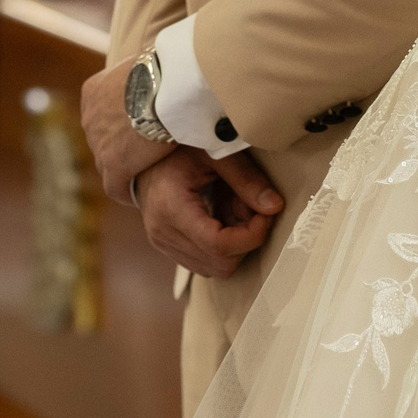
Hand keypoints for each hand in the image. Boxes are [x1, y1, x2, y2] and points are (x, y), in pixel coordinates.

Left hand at [81, 59, 174, 204]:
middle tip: (144, 153)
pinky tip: (140, 195)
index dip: (119, 125)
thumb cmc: (166, 69)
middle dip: (120, 146)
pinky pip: (116, 187)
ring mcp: (99, 143)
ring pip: (108, 163)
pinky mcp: (114, 165)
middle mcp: (90, 117)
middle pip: (103, 139)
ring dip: (125, 168)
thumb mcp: (146, 66)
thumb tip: (161, 78)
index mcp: (94, 91)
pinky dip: (127, 191)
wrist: (167, 83)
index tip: (136, 131)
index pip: (102, 114)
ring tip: (145, 174)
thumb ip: (144, 78)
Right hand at [135, 147, 282, 280]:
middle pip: (220, 263)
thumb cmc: (178, 148)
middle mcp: (163, 234)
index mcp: (171, 208)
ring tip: (234, 209)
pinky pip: (205, 263)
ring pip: (215, 268)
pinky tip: (223, 217)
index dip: (251, 236)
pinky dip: (222, 247)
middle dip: (245, 239)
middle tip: (250, 207)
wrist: (142, 153)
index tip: (267, 214)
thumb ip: (246, 179)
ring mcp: (163, 244)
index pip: (218, 245)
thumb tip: (276, 207)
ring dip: (235, 245)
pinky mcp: (168, 248)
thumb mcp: (214, 154)